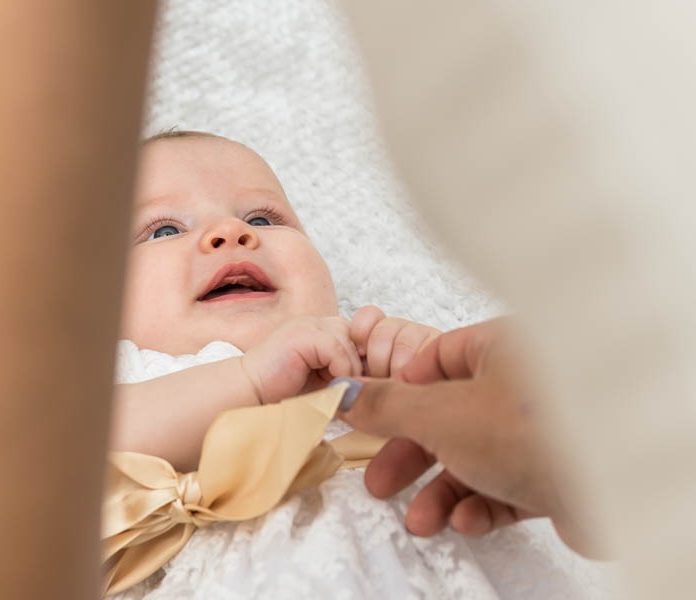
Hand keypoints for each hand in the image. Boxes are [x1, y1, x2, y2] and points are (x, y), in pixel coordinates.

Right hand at [241, 316, 362, 403]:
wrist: (248, 394)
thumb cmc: (283, 394)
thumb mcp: (324, 381)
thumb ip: (347, 373)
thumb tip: (379, 380)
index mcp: (322, 330)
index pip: (362, 335)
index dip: (367, 360)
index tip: (363, 385)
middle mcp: (316, 322)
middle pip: (360, 335)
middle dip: (363, 364)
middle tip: (354, 388)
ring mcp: (308, 325)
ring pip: (351, 341)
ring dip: (352, 370)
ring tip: (340, 391)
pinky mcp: (302, 335)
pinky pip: (337, 349)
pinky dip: (340, 370)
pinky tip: (330, 387)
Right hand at [337, 318, 596, 555]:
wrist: (612, 485)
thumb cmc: (529, 429)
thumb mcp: (438, 413)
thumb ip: (387, 405)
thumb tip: (344, 395)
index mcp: (501, 349)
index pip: (438, 359)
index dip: (401, 388)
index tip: (374, 415)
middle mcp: (524, 384)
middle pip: (450, 416)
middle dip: (412, 456)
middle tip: (380, 481)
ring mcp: (542, 430)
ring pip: (476, 457)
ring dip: (442, 491)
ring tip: (421, 519)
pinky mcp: (558, 473)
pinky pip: (508, 485)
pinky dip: (482, 504)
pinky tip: (469, 520)